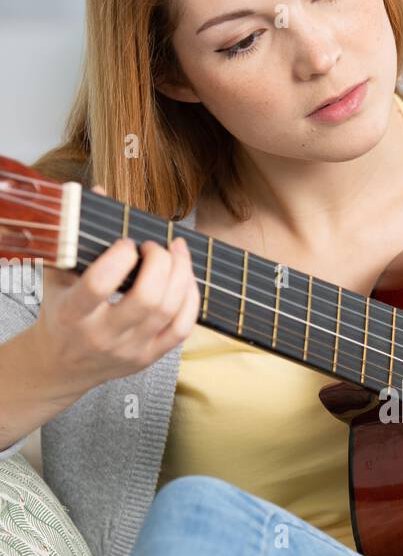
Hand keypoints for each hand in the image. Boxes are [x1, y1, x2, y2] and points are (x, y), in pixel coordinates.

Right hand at [32, 184, 200, 396]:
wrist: (61, 364)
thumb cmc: (60, 312)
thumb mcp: (58, 275)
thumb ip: (78, 236)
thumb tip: (102, 191)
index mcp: (73, 313)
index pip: (101, 284)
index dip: (120, 256)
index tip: (126, 242)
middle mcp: (102, 335)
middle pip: (147, 299)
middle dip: (160, 262)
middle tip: (155, 246)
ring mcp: (129, 349)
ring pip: (169, 311)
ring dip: (181, 274)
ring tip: (177, 252)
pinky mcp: (149, 358)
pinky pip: (182, 329)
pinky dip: (191, 299)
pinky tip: (187, 279)